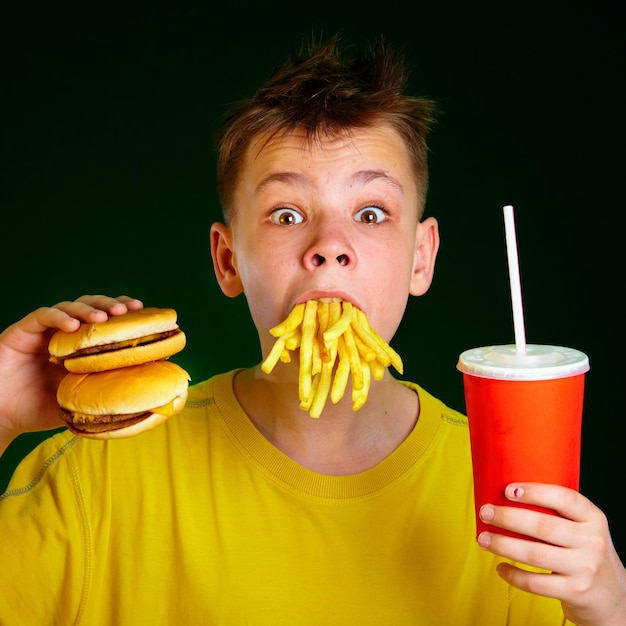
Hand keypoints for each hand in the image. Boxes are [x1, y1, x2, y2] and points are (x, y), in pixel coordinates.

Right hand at [0, 295, 142, 452]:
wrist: (2, 417)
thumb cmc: (40, 410)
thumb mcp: (80, 400)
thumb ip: (105, 391)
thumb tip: (145, 391)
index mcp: (81, 346)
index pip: (106, 321)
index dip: (123, 313)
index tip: (142, 311)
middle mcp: (64, 334)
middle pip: (91, 307)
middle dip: (111, 305)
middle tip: (127, 310)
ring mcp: (44, 331)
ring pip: (70, 307)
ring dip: (89, 309)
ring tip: (104, 317)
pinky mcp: (23, 331)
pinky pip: (43, 316)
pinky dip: (59, 317)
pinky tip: (72, 325)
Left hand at [477, 483, 625, 624]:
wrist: (613, 599)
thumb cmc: (585, 554)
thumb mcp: (583, 529)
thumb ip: (558, 514)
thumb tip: (506, 497)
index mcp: (593, 518)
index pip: (564, 498)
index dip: (534, 492)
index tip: (507, 490)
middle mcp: (592, 541)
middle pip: (543, 525)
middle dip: (508, 517)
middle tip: (485, 512)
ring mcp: (585, 568)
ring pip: (534, 553)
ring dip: (503, 544)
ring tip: (483, 539)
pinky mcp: (576, 592)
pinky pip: (536, 583)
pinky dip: (513, 575)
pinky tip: (501, 567)